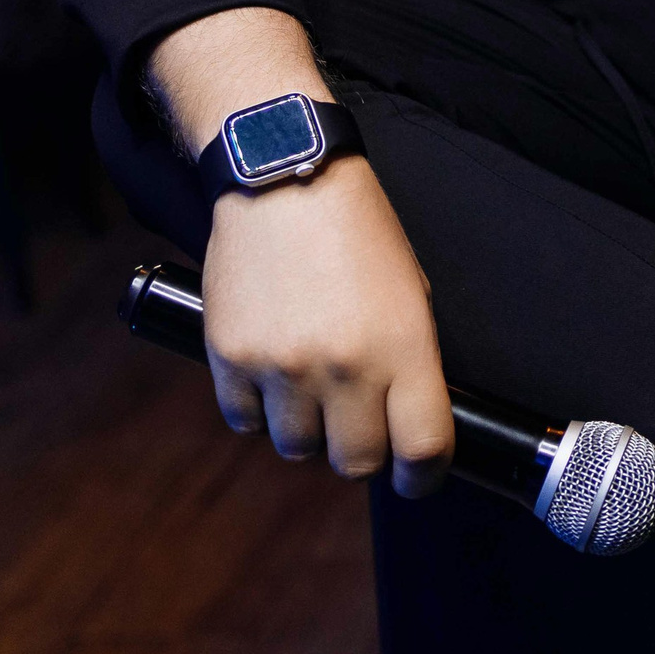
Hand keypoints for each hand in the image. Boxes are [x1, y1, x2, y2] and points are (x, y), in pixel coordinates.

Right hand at [201, 158, 454, 497]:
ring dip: (306, 429)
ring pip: (296, 448)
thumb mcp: (410, 290)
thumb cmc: (357, 229)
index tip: (416, 477)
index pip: (423, 450)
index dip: (423, 477)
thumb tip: (410, 420)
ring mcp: (283, 366)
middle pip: (356, 463)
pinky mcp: (231, 358)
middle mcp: (345, 366)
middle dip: (361, 451)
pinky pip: (245, 421)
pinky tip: (270, 370)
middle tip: (357, 423)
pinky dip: (259, 407)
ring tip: (309, 384)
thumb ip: (410, 359)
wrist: (283, 176)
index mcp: (404, 347)